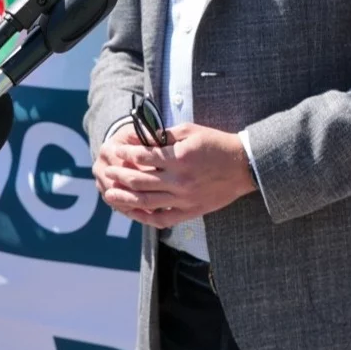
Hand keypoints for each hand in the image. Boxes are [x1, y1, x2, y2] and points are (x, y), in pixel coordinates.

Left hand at [101, 122, 255, 227]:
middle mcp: (178, 180)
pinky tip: (132, 212)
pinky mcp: (189, 211)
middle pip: (138, 181)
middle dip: (119, 175)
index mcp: (178, 158)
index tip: (114, 150)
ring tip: (109, 193)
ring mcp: (183, 199)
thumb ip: (166, 135)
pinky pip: (161, 218)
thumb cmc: (217, 144)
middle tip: (107, 171)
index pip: (142, 157)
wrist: (243, 166)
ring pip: (145, 202)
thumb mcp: (191, 131)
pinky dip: (143, 217)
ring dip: (123, 198)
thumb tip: (143, 138)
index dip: (124, 154)